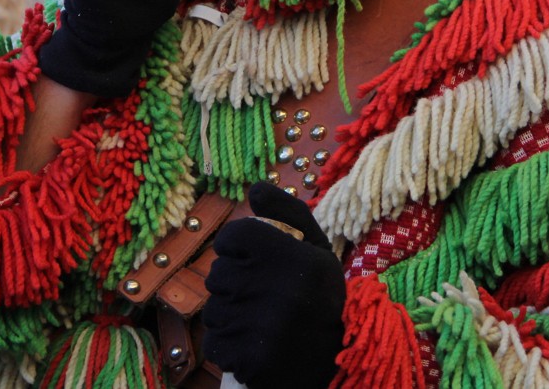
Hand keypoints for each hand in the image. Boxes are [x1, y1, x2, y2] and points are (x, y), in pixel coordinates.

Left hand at [203, 182, 345, 388]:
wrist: (334, 360)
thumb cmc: (320, 296)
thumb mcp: (316, 249)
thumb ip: (288, 212)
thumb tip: (255, 189)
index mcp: (293, 256)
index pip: (233, 235)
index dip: (235, 245)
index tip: (249, 258)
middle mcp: (276, 288)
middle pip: (218, 274)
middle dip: (233, 283)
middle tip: (261, 296)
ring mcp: (260, 325)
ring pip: (214, 310)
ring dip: (229, 314)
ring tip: (259, 321)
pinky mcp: (248, 358)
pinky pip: (215, 342)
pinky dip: (228, 344)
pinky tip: (252, 343)